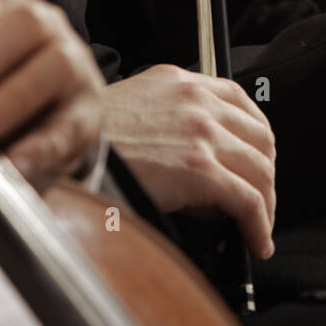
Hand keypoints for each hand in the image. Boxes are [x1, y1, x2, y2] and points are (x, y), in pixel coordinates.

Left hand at [0, 0, 105, 178]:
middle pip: (24, 25)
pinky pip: (70, 124)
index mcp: (1, 7)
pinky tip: (15, 164)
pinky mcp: (88, 110)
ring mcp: (73, 64)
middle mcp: (44, 25)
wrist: (46, 114)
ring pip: (56, 65)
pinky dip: (41, 146)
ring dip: (12, 99)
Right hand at [103, 65, 276, 259]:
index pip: (241, 102)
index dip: (257, 137)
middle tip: (260, 198)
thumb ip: (175, 127)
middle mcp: (197, 101)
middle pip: (260, 138)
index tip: (257, 159)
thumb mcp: (134, 111)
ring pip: (260, 170)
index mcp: (180, 82)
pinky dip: (259, 225)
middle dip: (265, 173)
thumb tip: (207, 177)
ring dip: (265, 204)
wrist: (60, 152)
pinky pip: (247, 200)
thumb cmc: (85, 140)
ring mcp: (201, 133)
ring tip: (258, 227)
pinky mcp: (199, 168)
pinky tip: (256, 242)